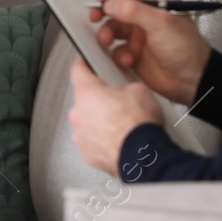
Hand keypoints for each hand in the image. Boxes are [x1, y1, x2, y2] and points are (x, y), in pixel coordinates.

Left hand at [68, 59, 161, 174]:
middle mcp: (78, 113)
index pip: (77, 70)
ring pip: (87, 121)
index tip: (86, 63)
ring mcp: (80, 135)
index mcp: (87, 93)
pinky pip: (92, 140)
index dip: (84, 64)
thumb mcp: (139, 90)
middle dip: (99, 99)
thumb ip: (124, 85)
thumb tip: (126, 89)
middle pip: (84, 99)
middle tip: (118, 103)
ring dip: (100, 121)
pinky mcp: (87, 153)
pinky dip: (102, 139)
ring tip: (121, 124)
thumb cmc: (139, 127)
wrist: (143, 157)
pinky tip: (119, 138)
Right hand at [89, 0, 211, 105]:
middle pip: (117, 5)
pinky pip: (116, 49)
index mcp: (157, 1)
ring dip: (107, 34)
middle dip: (104, 11)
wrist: (193, 82)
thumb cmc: (188, 50)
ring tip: (107, 41)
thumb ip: (134, 11)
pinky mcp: (133, 52)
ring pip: (113, 27)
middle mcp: (146, 15)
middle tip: (95, 17)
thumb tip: (110, 3)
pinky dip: (117, 53)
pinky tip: (128, 59)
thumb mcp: (162, 24)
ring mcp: (139, 34)